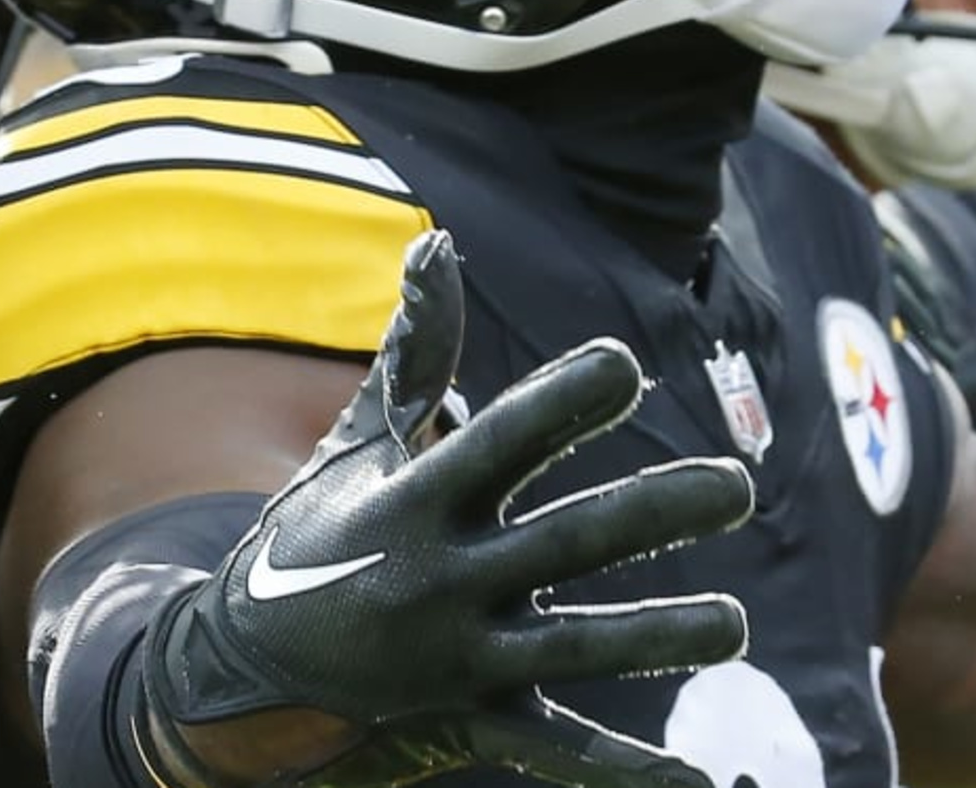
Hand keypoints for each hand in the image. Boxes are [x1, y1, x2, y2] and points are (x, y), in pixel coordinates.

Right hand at [141, 231, 755, 787]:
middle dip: (653, 513)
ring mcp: (460, 656)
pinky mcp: (475, 722)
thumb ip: (414, 352)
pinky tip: (696, 781)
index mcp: (420, 499)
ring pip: (576, 647)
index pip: (499, 440)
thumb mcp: (356, 447)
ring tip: (733, 626)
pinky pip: (556, 748)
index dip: (560, 402)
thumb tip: (437, 242)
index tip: (625, 367)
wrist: (238, 679)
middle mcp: (443, 576)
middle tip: (737, 487)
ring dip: (659, 637)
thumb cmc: (314, 542)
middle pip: (565, 541)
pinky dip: (621, 768)